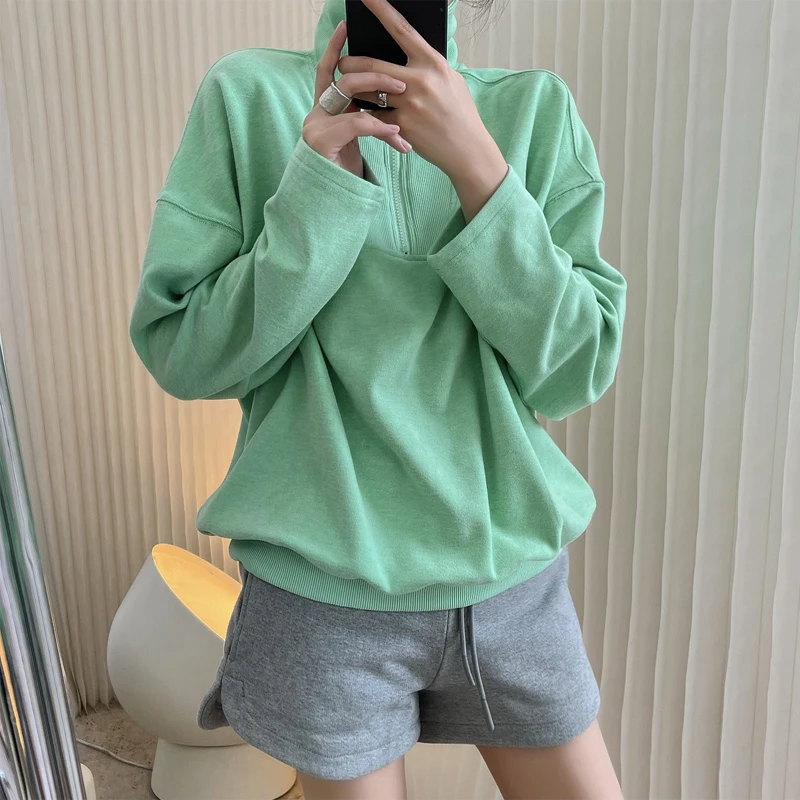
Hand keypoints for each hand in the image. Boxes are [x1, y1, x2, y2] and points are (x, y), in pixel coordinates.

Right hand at [304, 20, 411, 178]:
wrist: (332, 204)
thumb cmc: (348, 173)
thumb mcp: (356, 140)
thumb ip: (362, 116)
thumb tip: (387, 93)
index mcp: (324, 109)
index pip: (329, 70)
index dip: (337, 48)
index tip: (348, 26)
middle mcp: (315, 112)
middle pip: (345, 77)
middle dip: (376, 73)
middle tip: (402, 83)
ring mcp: (315, 125)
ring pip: (351, 96)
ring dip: (381, 96)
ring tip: (404, 104)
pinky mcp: (321, 141)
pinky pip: (356, 122)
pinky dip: (380, 126)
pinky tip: (398, 135)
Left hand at [337, 0, 506, 186]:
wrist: (468, 150)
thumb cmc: (461, 113)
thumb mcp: (451, 80)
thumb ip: (429, 66)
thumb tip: (409, 52)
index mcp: (433, 62)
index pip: (401, 29)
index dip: (380, 9)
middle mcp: (420, 80)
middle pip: (371, 65)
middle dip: (350, 63)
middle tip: (342, 64)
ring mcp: (410, 104)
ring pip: (368, 92)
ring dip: (354, 90)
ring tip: (349, 91)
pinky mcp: (403, 125)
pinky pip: (375, 117)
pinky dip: (369, 117)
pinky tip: (368, 120)